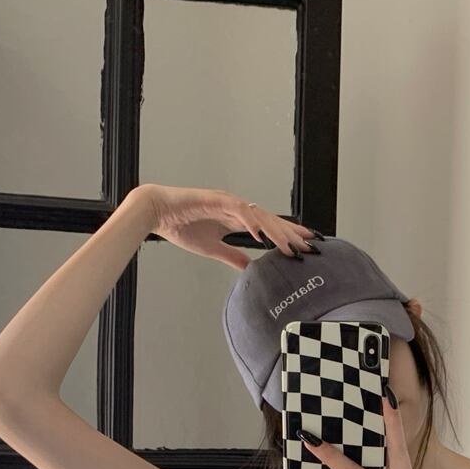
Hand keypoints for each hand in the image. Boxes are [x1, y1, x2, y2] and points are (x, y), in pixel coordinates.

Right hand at [137, 184, 319, 271]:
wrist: (157, 213)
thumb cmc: (181, 227)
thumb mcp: (213, 248)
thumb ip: (233, 256)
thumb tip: (250, 268)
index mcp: (237, 218)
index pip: (269, 227)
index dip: (288, 236)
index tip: (305, 247)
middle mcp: (237, 208)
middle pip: (271, 220)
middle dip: (292, 233)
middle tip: (311, 246)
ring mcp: (227, 202)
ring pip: (259, 215)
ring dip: (276, 231)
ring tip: (291, 246)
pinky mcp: (215, 200)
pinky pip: (238, 211)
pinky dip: (251, 222)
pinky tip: (262, 235)